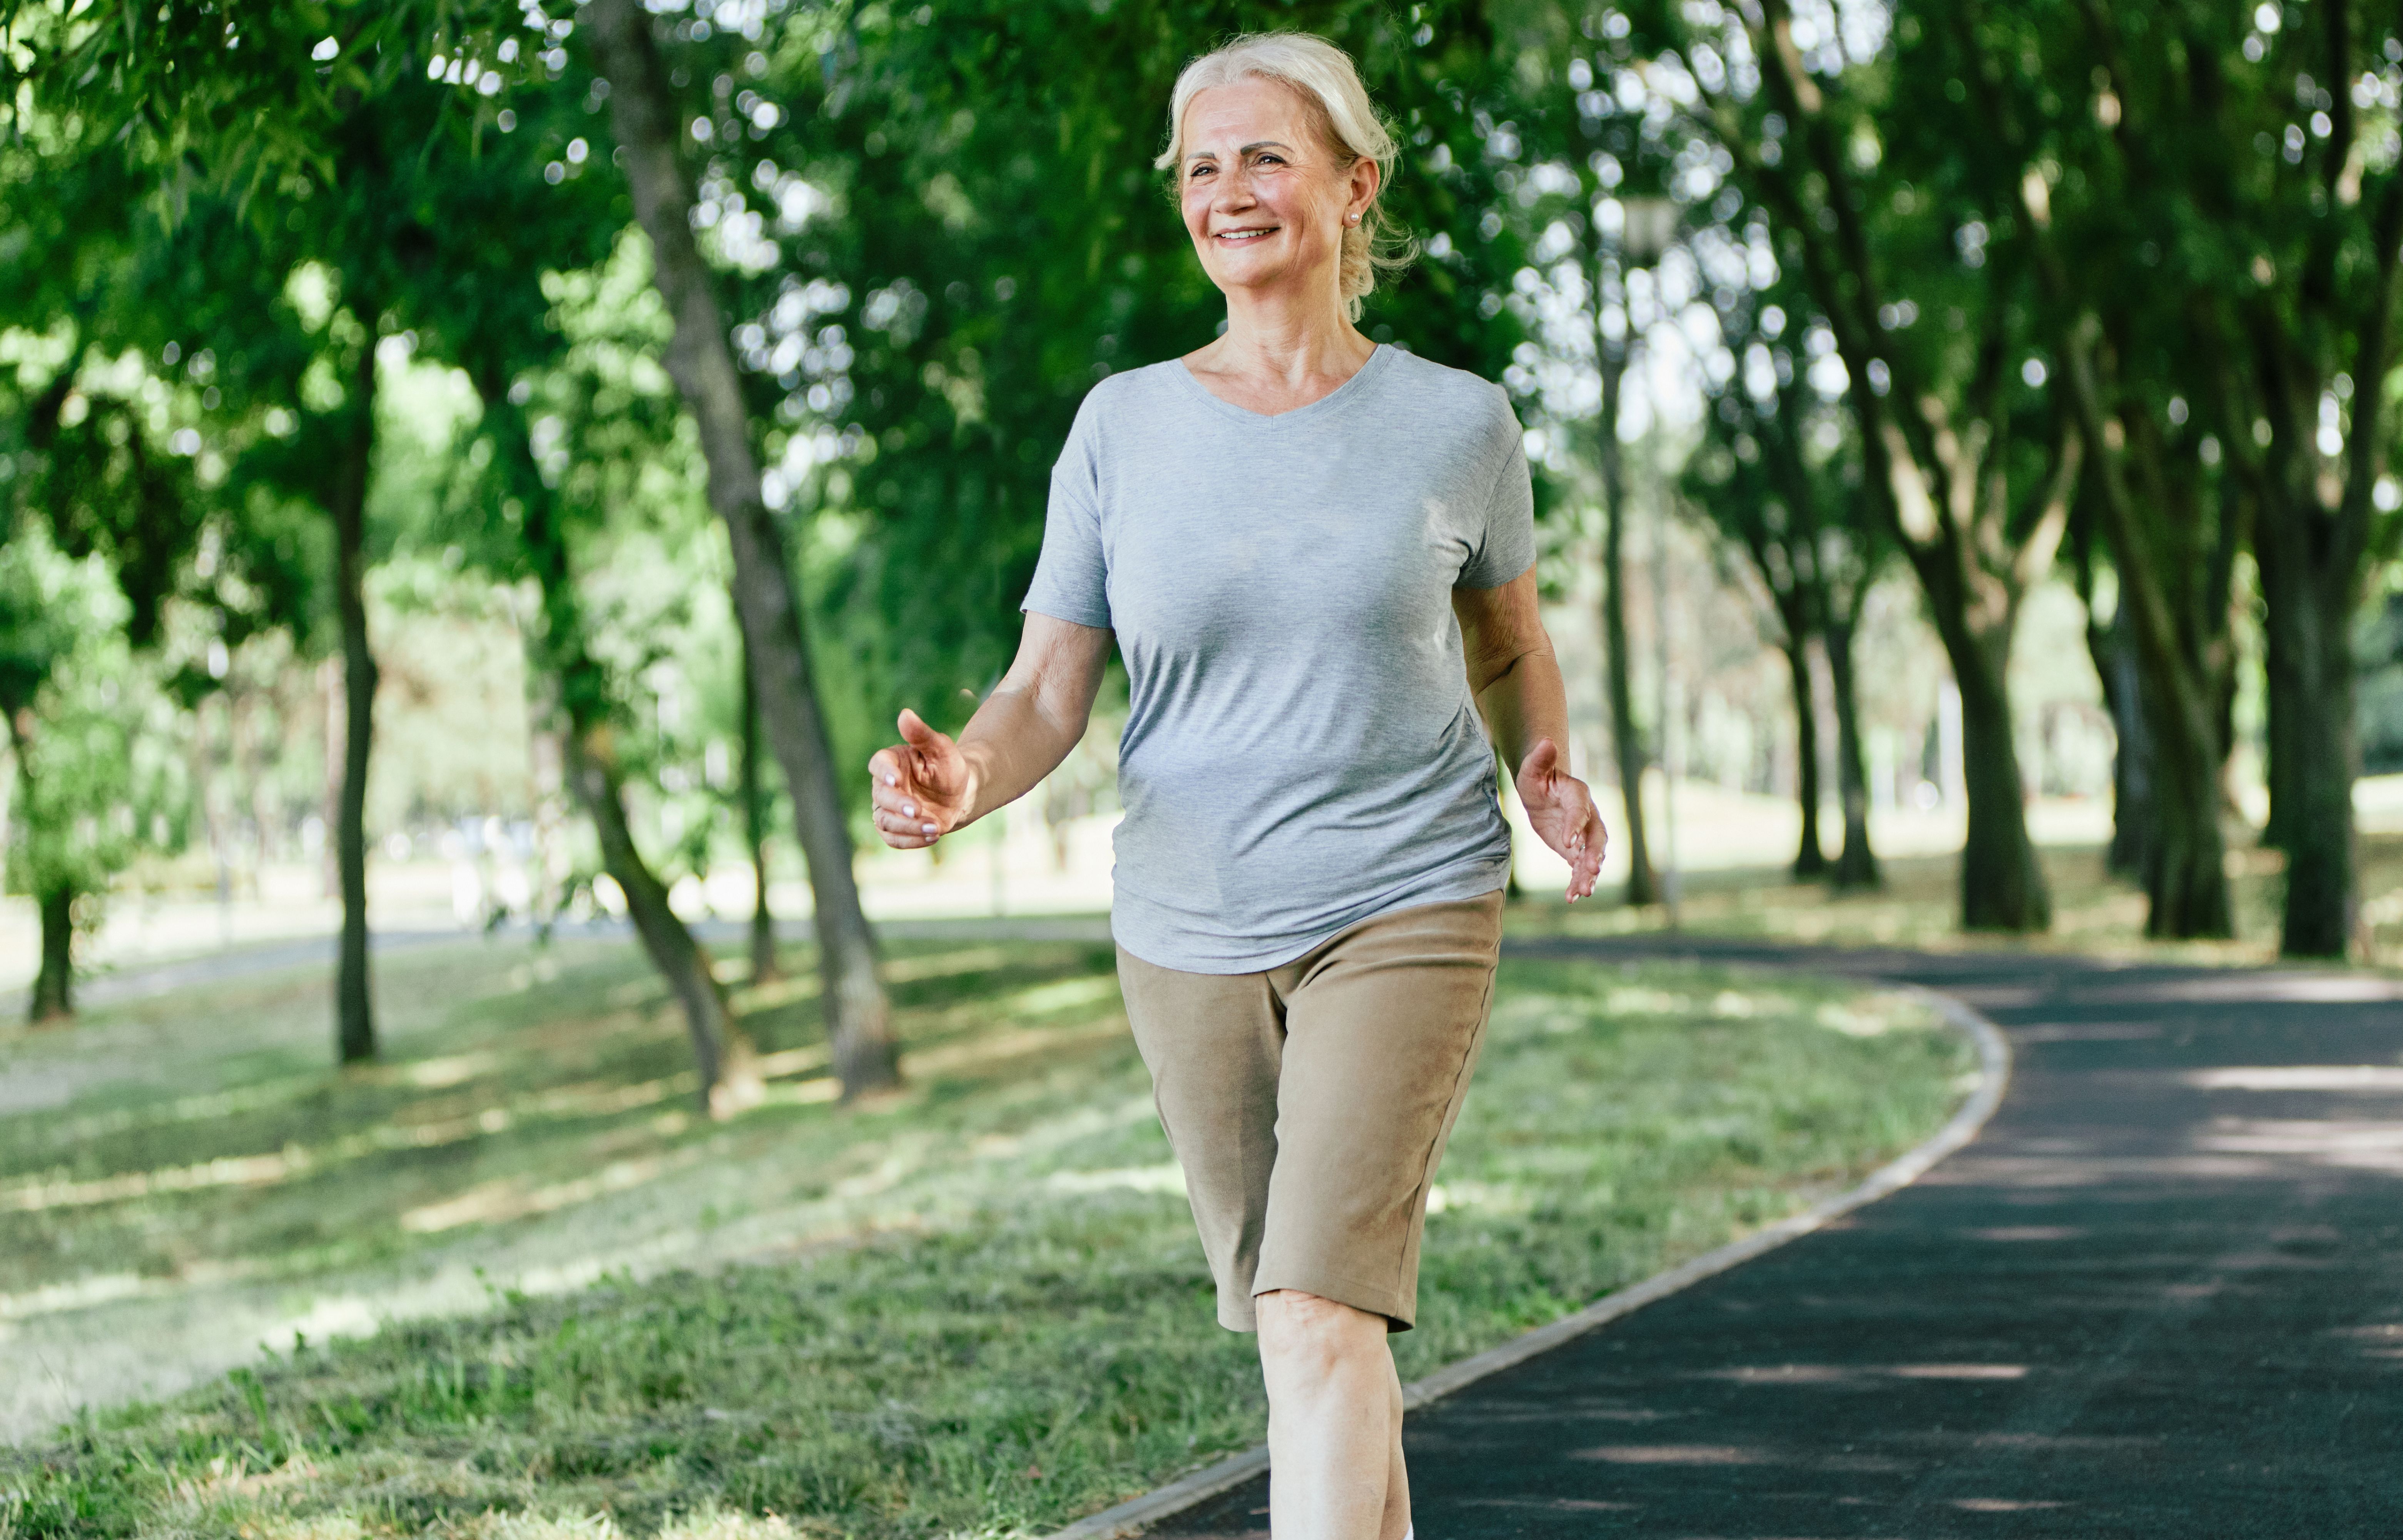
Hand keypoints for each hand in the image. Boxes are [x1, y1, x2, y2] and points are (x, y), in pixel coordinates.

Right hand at [867, 709, 975, 848]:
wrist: (959, 794)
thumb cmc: (948, 767)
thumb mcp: (942, 749)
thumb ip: (922, 734)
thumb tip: (905, 714)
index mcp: (893, 761)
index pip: (879, 765)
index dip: (884, 773)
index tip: (896, 779)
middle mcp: (885, 785)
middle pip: (881, 797)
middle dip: (899, 805)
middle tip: (919, 810)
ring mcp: (888, 808)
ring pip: (885, 821)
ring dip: (908, 827)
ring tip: (935, 827)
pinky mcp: (896, 828)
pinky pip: (893, 839)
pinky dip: (911, 841)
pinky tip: (933, 837)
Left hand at [1515, 738, 1606, 900]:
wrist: (1541, 790)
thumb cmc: (1537, 777)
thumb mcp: (1533, 768)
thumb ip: (1540, 758)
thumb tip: (1546, 741)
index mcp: (1578, 795)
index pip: (1579, 812)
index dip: (1575, 826)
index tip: (1568, 843)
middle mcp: (1587, 816)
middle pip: (1597, 837)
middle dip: (1594, 854)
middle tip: (1589, 870)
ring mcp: (1584, 834)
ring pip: (1592, 856)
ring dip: (1588, 874)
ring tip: (1583, 892)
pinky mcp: (1576, 849)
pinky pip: (1580, 867)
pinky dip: (1578, 881)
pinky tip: (1573, 898)